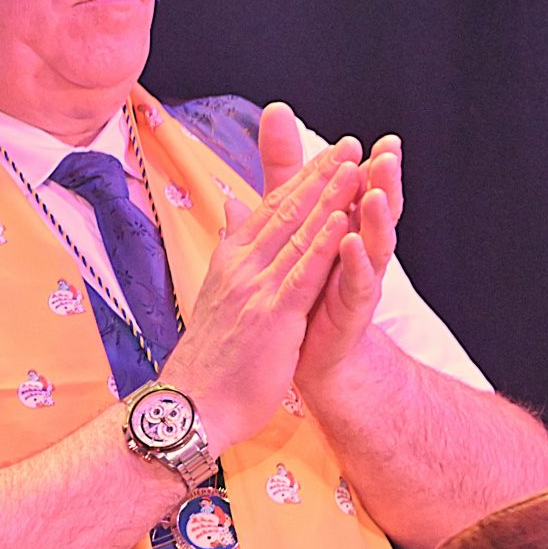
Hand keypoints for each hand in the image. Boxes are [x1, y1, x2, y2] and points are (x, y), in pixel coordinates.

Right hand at [162, 135, 360, 450]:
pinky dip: (325, 244)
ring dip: (329, 198)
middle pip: (286, 213)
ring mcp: (256, 289)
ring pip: (299, 235)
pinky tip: (345, 220)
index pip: (270, 211)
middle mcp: (241, 267)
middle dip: (320, 176)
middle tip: (349, 143)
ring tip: (356, 166)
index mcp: (231, 262)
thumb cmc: (208, 359)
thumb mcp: (216, 295)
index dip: (302, 180)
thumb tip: (231, 210)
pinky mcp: (273, 316)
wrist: (192, 405)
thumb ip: (230, 249)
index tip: (328, 153)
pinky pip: (304, 273)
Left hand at [297, 126, 400, 391]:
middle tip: (388, 153)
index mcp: (342, 229)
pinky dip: (354, 263)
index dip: (366, 167)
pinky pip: (355, 284)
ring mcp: (355, 281)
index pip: (357, 191)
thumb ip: (284, 177)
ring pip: (372, 243)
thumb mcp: (289, 221)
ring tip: (372, 191)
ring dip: (373, 217)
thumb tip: (274, 120)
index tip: (377, 139)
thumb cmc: (303, 285)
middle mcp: (355, 251)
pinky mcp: (348, 311)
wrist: (304, 352)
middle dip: (381, 182)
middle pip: (372, 210)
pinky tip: (352, 244)